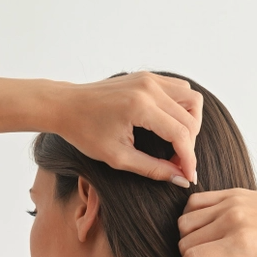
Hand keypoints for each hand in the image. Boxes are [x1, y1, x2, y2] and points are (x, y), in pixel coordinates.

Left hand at [50, 72, 201, 185]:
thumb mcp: (118, 158)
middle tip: (178, 164)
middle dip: (190, 145)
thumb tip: (180, 180)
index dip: (189, 160)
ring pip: (191, 98)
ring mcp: (149, 78)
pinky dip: (182, 109)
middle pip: (191, 116)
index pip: (181, 134)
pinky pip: (179, 89)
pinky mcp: (147, 76)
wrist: (66, 105)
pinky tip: (170, 127)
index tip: (189, 179)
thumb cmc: (86, 133)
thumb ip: (153, 169)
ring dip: (191, 123)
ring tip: (177, 144)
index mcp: (140, 106)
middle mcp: (149, 87)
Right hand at [173, 190, 256, 256]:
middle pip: (184, 240)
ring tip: (208, 253)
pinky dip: (193, 219)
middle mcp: (232, 219)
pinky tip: (207, 233)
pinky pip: (196, 202)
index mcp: (239, 244)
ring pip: (185, 220)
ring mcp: (232, 202)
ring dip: (188, 241)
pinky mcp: (234, 192)